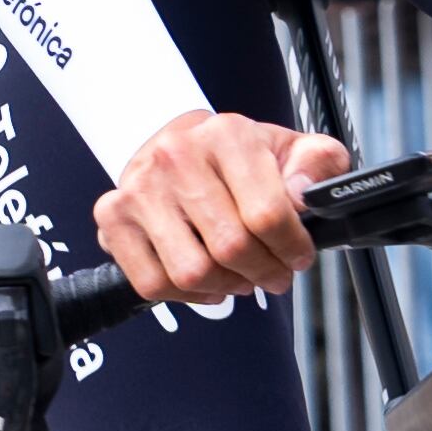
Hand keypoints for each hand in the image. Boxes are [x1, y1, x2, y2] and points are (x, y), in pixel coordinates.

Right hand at [95, 111, 351, 303]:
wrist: (180, 144)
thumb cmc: (237, 156)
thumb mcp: (290, 149)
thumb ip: (317, 164)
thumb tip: (303, 195)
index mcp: (227, 134)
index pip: (268, 213)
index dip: (292, 247)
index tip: (299, 256)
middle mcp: (177, 155)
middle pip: (231, 247)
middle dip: (263, 272)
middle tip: (273, 274)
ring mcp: (140, 187)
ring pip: (192, 271)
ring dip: (226, 287)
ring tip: (239, 276)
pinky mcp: (114, 216)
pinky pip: (153, 283)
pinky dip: (185, 296)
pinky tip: (205, 282)